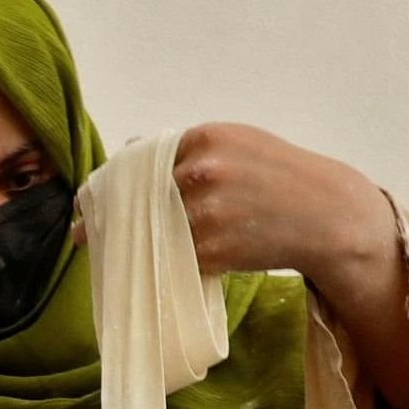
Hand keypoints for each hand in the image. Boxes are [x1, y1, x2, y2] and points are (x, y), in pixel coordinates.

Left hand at [74, 123, 393, 292]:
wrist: (326, 213)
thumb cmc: (278, 176)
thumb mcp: (238, 144)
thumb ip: (187, 149)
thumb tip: (128, 153)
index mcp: (207, 138)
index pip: (139, 162)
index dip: (108, 184)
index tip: (86, 200)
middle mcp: (204, 171)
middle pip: (136, 199)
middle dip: (105, 219)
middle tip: (82, 234)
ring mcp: (209, 213)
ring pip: (150, 234)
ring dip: (127, 249)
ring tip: (112, 256)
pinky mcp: (217, 249)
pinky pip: (174, 260)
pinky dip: (162, 267)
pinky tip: (151, 270)